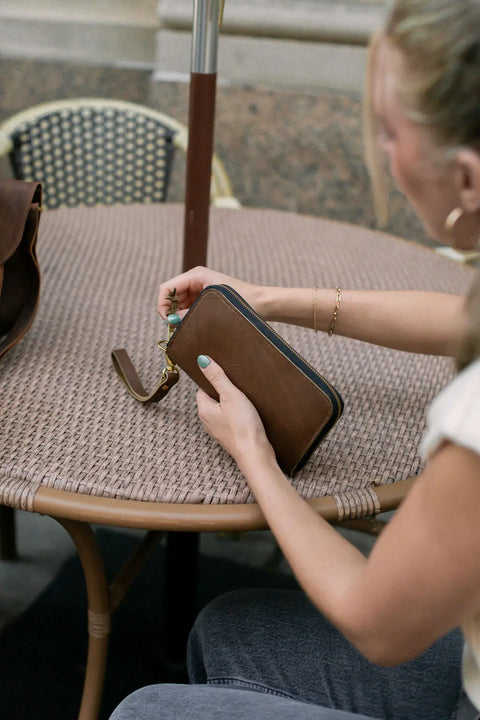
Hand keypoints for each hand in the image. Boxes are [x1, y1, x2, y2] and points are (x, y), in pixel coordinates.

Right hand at [157, 266, 262, 320]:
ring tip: (185, 329)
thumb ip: (190, 312)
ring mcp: (200, 290)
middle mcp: (195, 280)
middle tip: (176, 328)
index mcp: (195, 275)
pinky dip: (186, 317)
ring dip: (178, 316)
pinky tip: (192, 327)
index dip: (162, 304)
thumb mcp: (213, 306)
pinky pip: (188, 309)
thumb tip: (172, 321)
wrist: (263, 304)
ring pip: (178, 305)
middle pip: (170, 297)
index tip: (167, 321)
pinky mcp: (205, 300)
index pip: (166, 288)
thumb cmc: (242, 300)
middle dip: (170, 312)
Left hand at [196, 355, 275, 474]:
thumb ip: (217, 377)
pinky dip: (236, 414)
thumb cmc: (243, 426)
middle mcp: (208, 421)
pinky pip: (229, 420)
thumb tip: (202, 360)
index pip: (202, 388)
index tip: (223, 373)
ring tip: (243, 397)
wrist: (255, 454)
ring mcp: (219, 430)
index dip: (212, 379)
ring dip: (230, 403)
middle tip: (236, 384)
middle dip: (222, 391)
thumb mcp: (231, 395)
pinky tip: (247, 412)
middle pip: (211, 399)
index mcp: (204, 410)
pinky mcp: (230, 436)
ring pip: (221, 410)